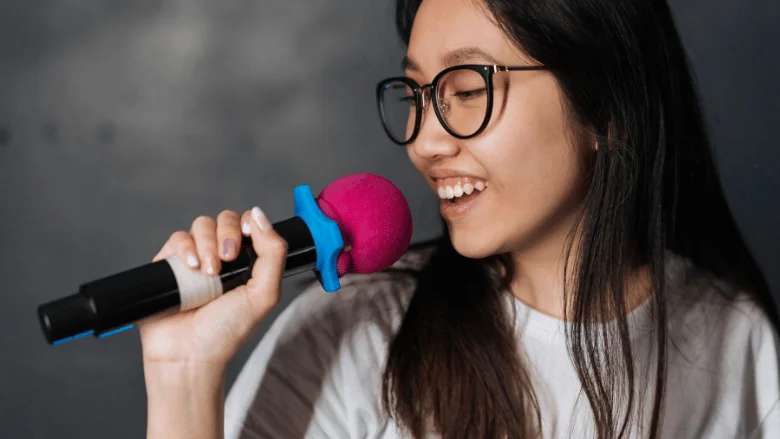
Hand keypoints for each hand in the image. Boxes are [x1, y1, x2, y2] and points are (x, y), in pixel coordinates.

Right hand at [137, 207, 286, 369]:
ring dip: (206, 243)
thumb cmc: (228, 331)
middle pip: (225, 219)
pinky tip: (191, 267)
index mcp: (247, 262)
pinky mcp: (169, 264)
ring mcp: (194, 258)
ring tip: (208, 272)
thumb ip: (273, 253)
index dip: (249, 224)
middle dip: (227, 234)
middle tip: (227, 260)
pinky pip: (177, 238)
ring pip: (201, 225)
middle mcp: (221, 256)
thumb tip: (259, 214)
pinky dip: (185, 247)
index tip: (247, 236)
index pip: (249, 224)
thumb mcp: (264, 294)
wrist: (189, 354)